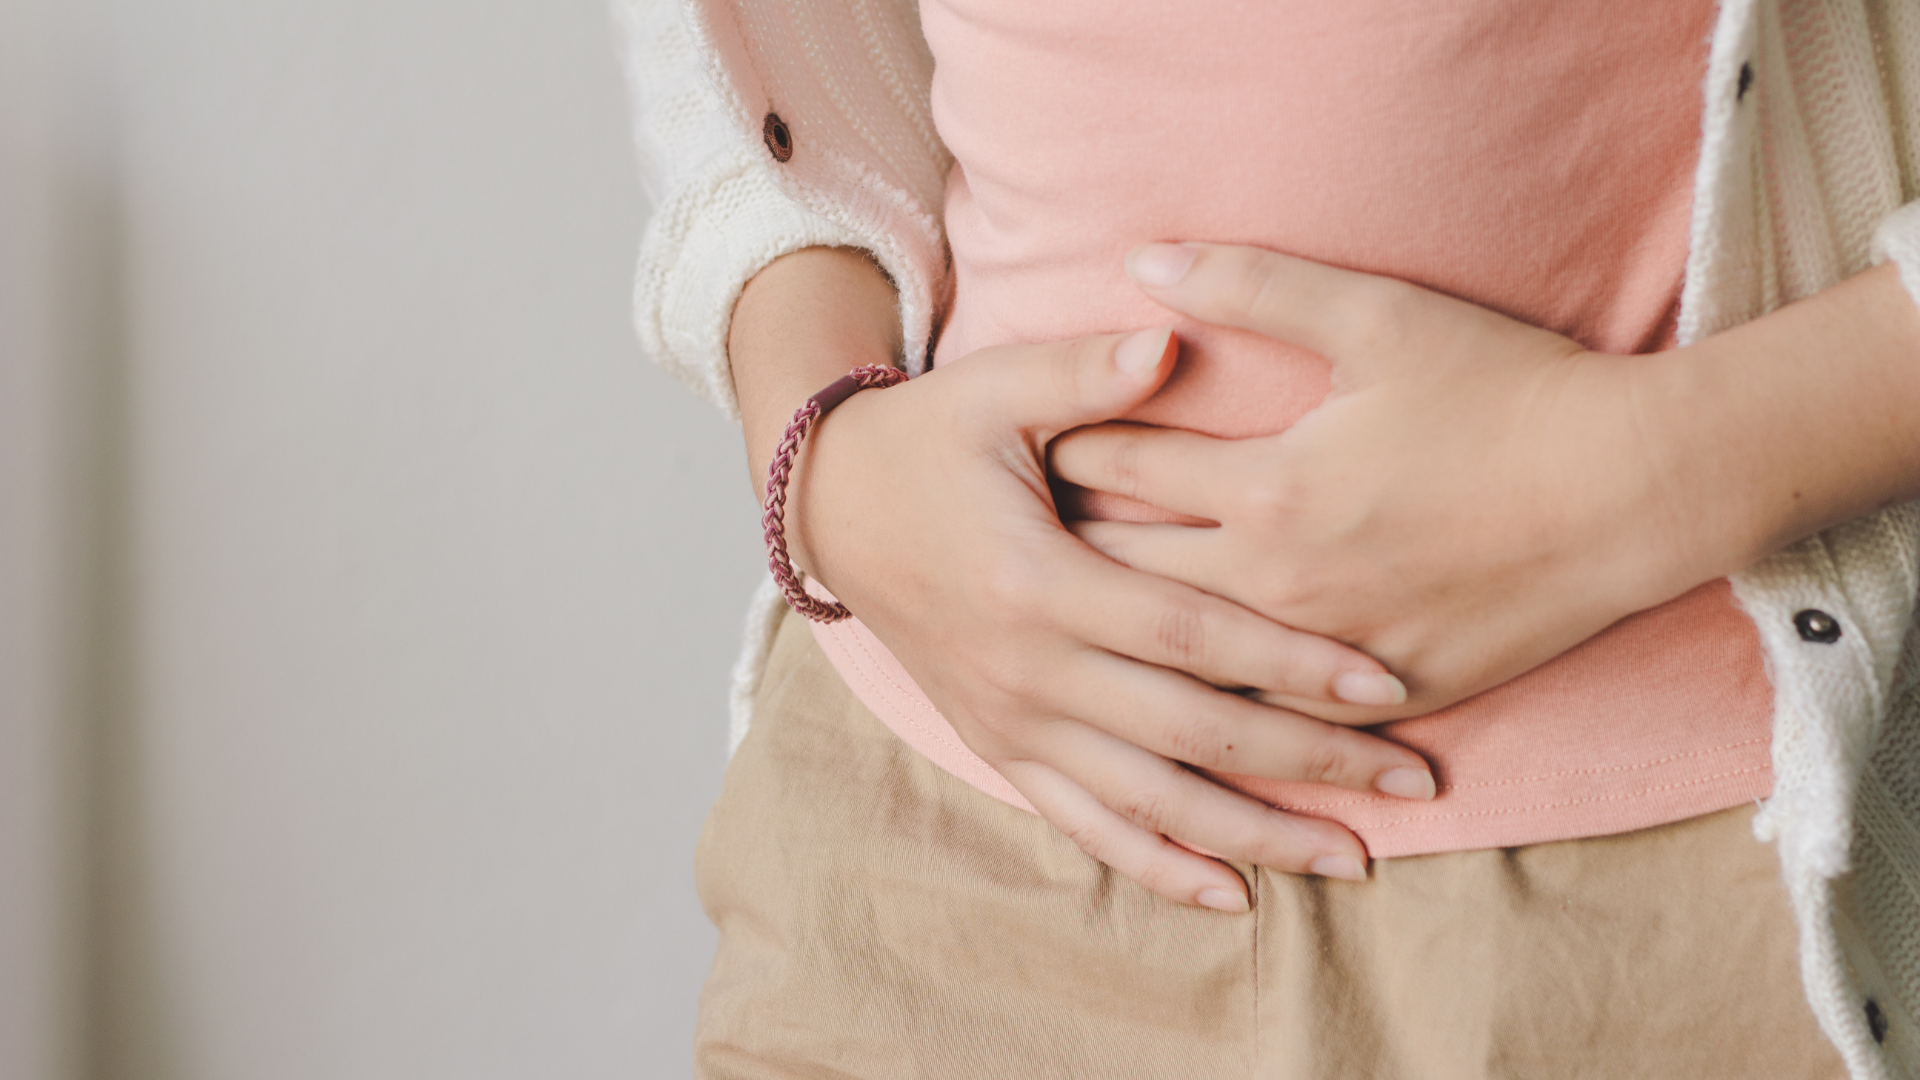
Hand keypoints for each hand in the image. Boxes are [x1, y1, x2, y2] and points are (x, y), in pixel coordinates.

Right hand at [730, 248, 1435, 910]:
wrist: (833, 508)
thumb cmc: (927, 440)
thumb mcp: (993, 388)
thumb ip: (1085, 373)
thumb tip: (1172, 338)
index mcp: (1038, 583)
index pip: (1190, 636)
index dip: (1289, 662)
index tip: (1385, 681)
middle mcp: (1029, 671)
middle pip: (1190, 734)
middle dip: (1308, 761)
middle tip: (1411, 781)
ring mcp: (1012, 721)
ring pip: (1148, 800)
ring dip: (1253, 837)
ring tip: (1350, 861)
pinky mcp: (999, 745)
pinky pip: (1084, 822)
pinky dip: (1156, 865)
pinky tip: (1230, 895)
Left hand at [1051, 242, 1727, 719]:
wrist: (1635, 492)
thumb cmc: (1509, 392)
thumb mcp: (1380, 316)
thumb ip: (1253, 285)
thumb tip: (1142, 263)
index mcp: (1268, 490)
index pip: (1125, 469)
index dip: (1065, 449)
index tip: (1021, 446)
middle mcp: (1281, 584)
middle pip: (1133, 574)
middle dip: (1067, 552)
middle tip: (1008, 544)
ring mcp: (1332, 653)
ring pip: (1189, 665)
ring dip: (1126, 644)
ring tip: (1068, 631)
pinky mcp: (1389, 696)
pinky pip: (1274, 717)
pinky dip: (1217, 707)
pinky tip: (1177, 706)